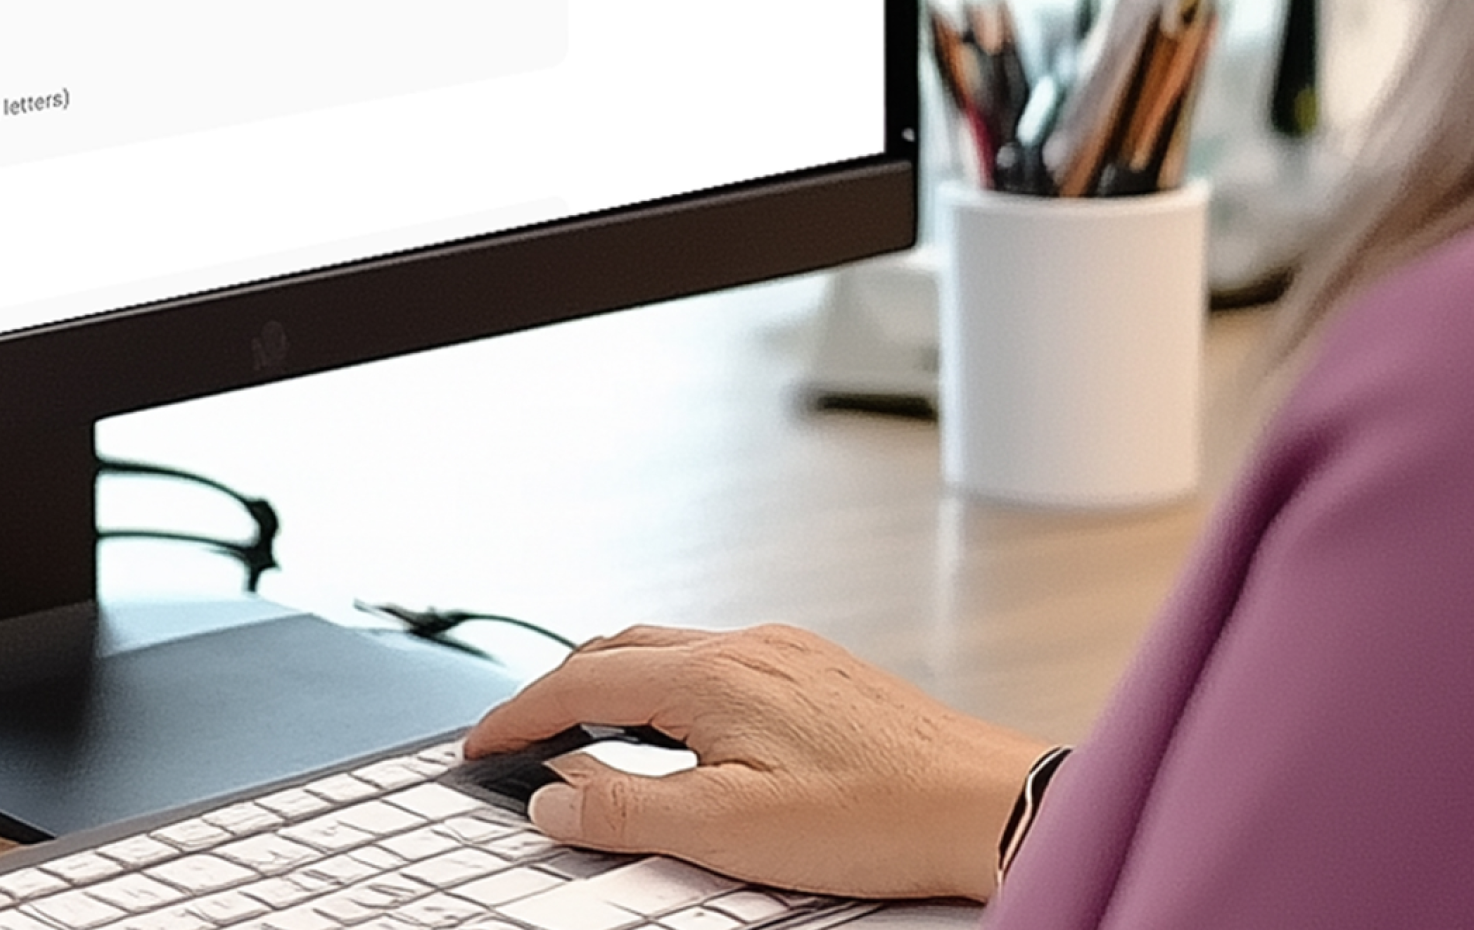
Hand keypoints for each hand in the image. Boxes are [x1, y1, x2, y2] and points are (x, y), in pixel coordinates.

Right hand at [461, 622, 1042, 901]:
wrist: (992, 804)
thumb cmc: (880, 817)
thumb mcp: (729, 830)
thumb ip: (628, 809)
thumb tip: (553, 796)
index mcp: (712, 674)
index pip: (580, 681)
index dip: (518, 717)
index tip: (481, 747)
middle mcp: (748, 645)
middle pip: (618, 650)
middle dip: (557, 691)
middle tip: (522, 740)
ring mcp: (789, 653)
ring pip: (671, 651)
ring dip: (615, 686)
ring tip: (590, 736)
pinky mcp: (822, 673)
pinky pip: (719, 661)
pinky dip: (671, 688)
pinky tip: (686, 732)